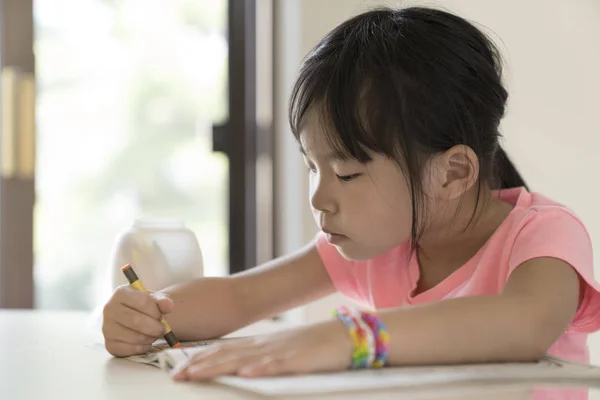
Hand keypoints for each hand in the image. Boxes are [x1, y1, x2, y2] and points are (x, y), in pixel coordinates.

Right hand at [102, 285, 173, 356]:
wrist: (132, 315)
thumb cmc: (144, 306)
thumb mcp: (153, 298)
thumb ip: (162, 301)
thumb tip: (169, 305)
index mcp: (121, 293)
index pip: (143, 302)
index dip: (156, 311)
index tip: (162, 315)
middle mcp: (109, 309)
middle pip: (137, 321)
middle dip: (155, 327)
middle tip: (163, 329)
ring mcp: (107, 328)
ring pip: (134, 336)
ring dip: (150, 338)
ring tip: (154, 334)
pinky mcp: (109, 344)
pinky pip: (129, 350)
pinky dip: (143, 348)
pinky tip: (146, 342)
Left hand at [171, 319, 352, 380]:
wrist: (341, 336)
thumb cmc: (311, 346)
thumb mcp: (279, 351)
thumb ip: (258, 357)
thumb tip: (237, 367)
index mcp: (258, 344)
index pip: (222, 349)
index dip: (199, 358)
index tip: (179, 368)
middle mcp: (263, 345)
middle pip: (226, 354)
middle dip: (199, 365)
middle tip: (176, 375)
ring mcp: (279, 351)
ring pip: (243, 359)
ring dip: (218, 367)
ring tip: (196, 373)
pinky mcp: (296, 360)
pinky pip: (276, 365)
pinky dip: (260, 369)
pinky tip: (246, 373)